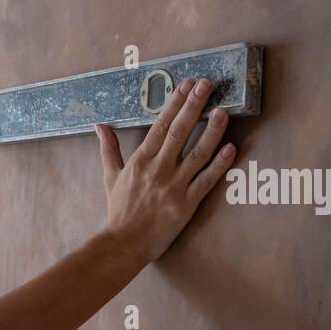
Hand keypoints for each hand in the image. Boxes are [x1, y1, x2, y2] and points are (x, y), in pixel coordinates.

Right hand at [95, 76, 237, 262]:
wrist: (124, 244)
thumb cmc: (119, 211)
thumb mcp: (110, 177)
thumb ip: (108, 149)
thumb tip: (99, 125)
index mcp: (140, 161)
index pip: (160, 126)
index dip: (174, 104)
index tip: (186, 85)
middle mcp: (158, 171)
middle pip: (178, 133)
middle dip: (193, 107)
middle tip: (207, 85)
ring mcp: (173, 187)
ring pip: (196, 155)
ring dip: (211, 132)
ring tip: (223, 112)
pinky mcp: (186, 205)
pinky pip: (206, 182)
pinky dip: (219, 165)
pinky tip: (231, 148)